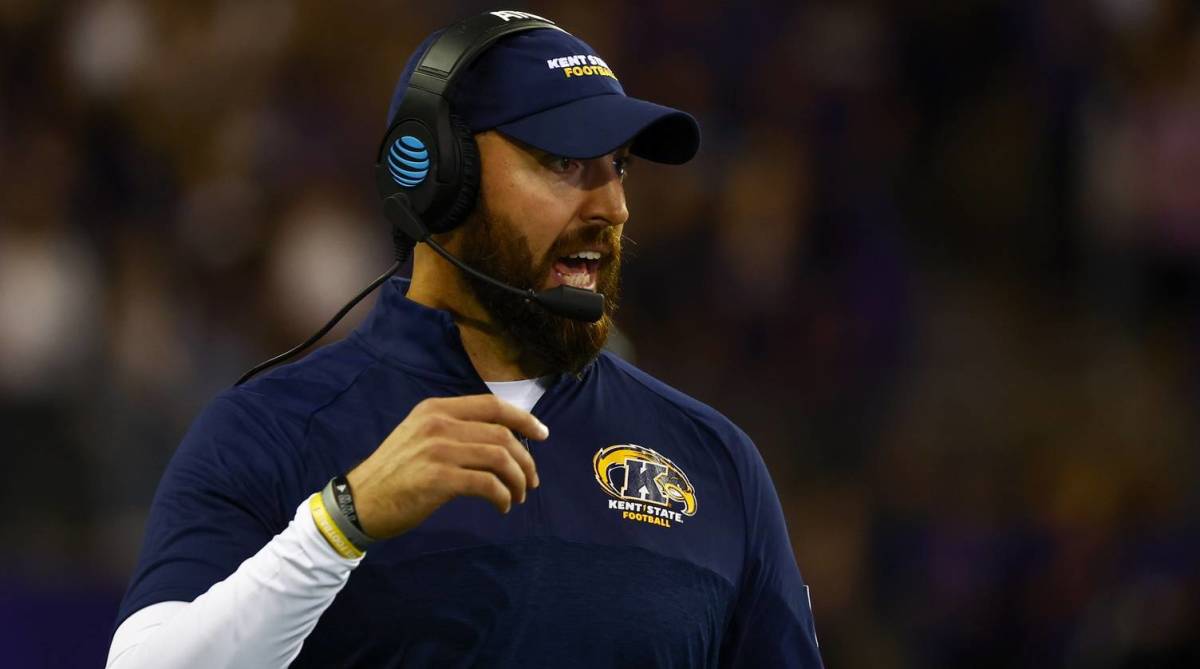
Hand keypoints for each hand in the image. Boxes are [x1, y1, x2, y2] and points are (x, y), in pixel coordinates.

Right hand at [345, 395, 549, 539]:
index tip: (542, 434)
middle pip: (502, 433)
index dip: (523, 418)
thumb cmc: (394, 474)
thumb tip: (502, 441)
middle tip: (532, 480)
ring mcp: (437, 450)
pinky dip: (503, 496)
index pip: (492, 405)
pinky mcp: (438, 479)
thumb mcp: (420, 437)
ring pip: (499, 457)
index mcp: (436, 409)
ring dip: (518, 479)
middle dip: (525, 458)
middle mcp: (438, 424)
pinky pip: (487, 484)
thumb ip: (454, 431)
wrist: (358, 503)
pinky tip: (502, 506)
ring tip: (518, 496)